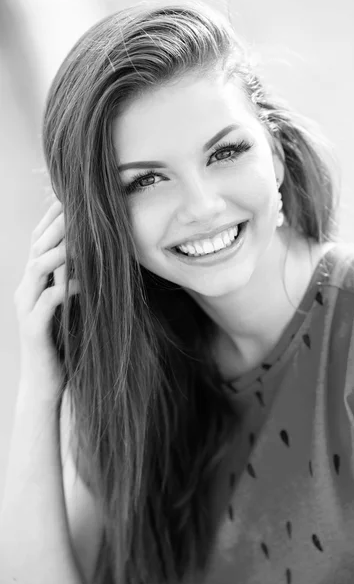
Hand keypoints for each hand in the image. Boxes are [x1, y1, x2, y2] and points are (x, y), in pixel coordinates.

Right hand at [13, 200, 79, 400]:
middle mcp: (25, 290)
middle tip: (80, 208)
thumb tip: (98, 258)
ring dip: (61, 250)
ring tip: (83, 238)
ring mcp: (27, 308)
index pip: (39, 241)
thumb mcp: (69, 306)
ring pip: (37, 268)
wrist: (46, 384)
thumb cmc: (62, 342)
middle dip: (58, 225)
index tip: (73, 199)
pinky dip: (67, 288)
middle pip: (37, 247)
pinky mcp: (34, 329)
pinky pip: (48, 301)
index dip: (53, 218)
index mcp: (33, 282)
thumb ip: (75, 282)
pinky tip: (85, 281)